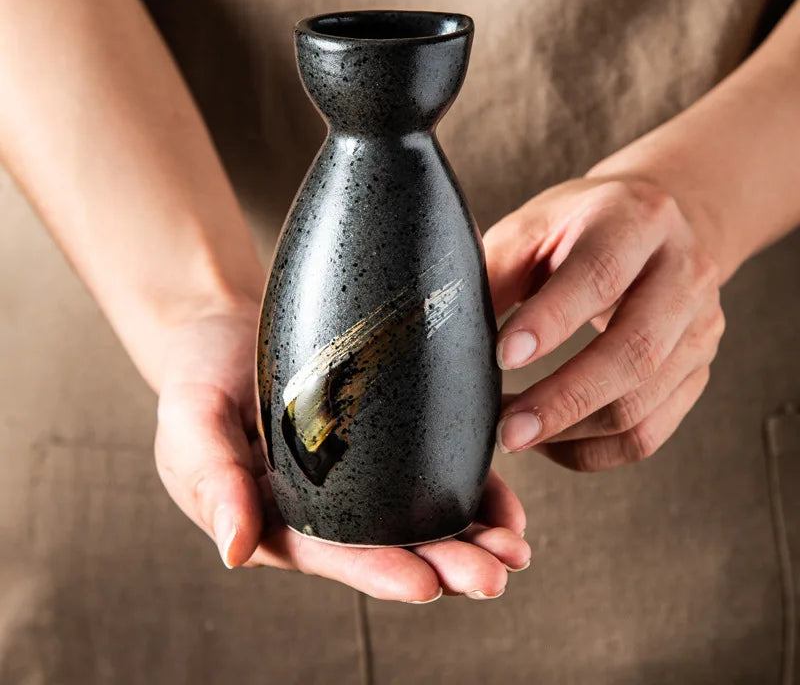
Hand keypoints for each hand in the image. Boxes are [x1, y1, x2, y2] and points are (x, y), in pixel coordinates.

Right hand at [154, 299, 530, 601]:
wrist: (222, 329)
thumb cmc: (197, 378)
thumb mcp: (189, 425)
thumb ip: (210, 482)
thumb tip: (235, 551)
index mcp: (276, 516)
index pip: (331, 554)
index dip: (378, 570)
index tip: (427, 584)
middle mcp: (324, 505)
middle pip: (387, 544)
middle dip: (443, 562)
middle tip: (496, 573)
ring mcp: (357, 474)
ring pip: (417, 514)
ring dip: (469, 535)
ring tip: (515, 548)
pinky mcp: (383, 435)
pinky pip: (427, 467)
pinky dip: (469, 488)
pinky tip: (505, 502)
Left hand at [484, 177, 724, 471]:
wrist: (658, 226)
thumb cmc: (581, 227)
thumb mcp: (536, 226)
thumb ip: (497, 269)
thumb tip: (449, 332)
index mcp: (637, 220)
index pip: (599, 275)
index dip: (551, 321)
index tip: (502, 357)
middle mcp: (683, 273)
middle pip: (634, 351)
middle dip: (563, 399)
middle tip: (505, 430)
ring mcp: (701, 328)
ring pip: (642, 404)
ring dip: (571, 433)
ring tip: (515, 435)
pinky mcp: (698, 371)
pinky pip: (649, 433)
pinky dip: (593, 451)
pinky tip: (550, 442)